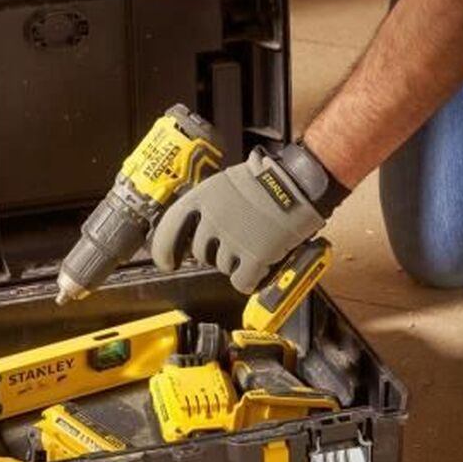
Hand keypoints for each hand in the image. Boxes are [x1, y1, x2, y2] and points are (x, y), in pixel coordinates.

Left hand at [151, 142, 345, 292]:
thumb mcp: (226, 183)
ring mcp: (233, 239)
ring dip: (235, 263)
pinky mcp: (254, 256)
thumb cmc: (267, 179)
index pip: (169, 228)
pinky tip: (259, 270)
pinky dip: (250, 280)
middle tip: (234, 243)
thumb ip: (208, 205)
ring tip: (254, 244)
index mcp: (202, 197)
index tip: (167, 262)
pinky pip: (242, 281)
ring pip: (223, 267)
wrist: (299, 183)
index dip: (163, 250)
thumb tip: (197, 227)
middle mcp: (213, 219)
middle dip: (214, 253)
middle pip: (200, 253)